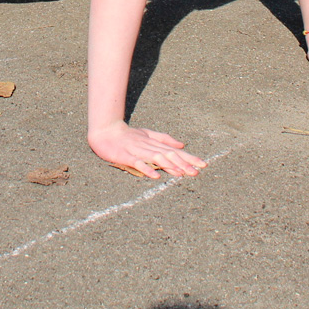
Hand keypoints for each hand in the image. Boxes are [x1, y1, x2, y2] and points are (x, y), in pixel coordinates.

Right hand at [88, 120, 206, 179]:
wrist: (106, 131)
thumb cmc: (128, 135)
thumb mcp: (148, 134)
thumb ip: (165, 139)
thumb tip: (182, 144)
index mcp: (155, 143)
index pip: (175, 151)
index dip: (189, 157)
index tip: (203, 164)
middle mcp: (149, 146)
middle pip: (169, 155)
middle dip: (183, 163)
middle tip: (197, 172)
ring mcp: (138, 151)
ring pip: (156, 158)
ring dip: (170, 166)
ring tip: (181, 174)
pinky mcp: (126, 156)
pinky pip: (138, 163)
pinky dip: (147, 169)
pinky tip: (156, 176)